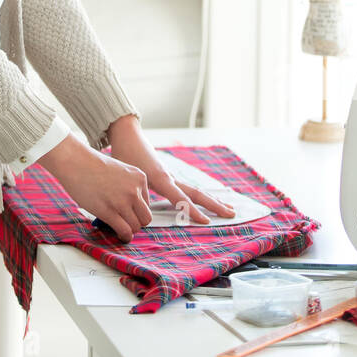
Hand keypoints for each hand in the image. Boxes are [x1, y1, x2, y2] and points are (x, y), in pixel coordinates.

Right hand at [38, 131, 152, 242]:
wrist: (75, 161)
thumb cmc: (92, 165)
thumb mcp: (120, 171)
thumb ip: (128, 186)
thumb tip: (129, 208)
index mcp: (139, 178)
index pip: (147, 203)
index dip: (136, 210)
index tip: (126, 211)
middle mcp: (134, 190)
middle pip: (146, 218)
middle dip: (136, 222)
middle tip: (126, 222)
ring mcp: (122, 201)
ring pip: (136, 226)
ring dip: (129, 230)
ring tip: (120, 229)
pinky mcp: (109, 212)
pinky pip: (125, 231)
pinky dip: (124, 236)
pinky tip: (119, 235)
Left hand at [106, 115, 235, 225]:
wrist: (128, 135)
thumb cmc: (124, 155)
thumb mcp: (126, 177)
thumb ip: (133, 197)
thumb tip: (138, 216)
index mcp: (160, 178)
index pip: (180, 198)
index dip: (192, 211)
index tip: (206, 222)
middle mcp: (170, 177)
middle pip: (197, 192)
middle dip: (214, 204)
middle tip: (232, 214)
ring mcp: (171, 175)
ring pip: (196, 190)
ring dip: (213, 200)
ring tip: (230, 209)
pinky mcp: (169, 175)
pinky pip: (188, 188)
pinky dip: (202, 196)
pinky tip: (208, 201)